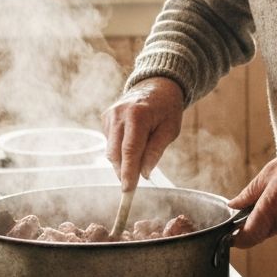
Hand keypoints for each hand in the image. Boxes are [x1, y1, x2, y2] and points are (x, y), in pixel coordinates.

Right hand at [102, 77, 183, 191]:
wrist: (156, 85)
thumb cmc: (167, 108)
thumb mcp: (170, 129)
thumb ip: (156, 150)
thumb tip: (144, 174)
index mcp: (137, 115)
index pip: (130, 150)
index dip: (128, 173)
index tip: (128, 190)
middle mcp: (119, 114)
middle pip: (115, 153)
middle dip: (123, 172)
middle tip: (133, 184)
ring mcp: (109, 115)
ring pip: (110, 150)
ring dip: (122, 162)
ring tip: (139, 158)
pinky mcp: (105, 118)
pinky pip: (110, 142)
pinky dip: (120, 150)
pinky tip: (133, 143)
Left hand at [226, 147, 276, 248]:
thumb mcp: (268, 174)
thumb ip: (248, 193)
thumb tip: (232, 206)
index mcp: (271, 207)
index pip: (248, 236)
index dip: (235, 238)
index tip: (229, 234)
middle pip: (258, 233)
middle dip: (253, 222)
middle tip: (255, 203)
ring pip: (271, 230)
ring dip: (269, 219)